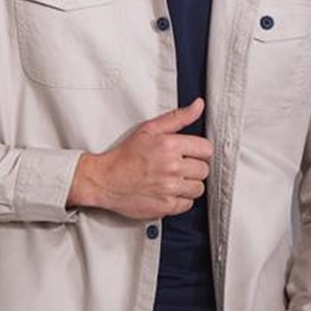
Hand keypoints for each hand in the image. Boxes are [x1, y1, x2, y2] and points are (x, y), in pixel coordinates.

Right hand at [67, 98, 212, 219]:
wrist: (104, 180)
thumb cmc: (125, 155)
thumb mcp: (149, 129)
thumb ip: (178, 117)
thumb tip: (199, 105)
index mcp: (169, 145)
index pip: (206, 149)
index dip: (199, 150)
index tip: (191, 153)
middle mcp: (172, 167)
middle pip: (204, 169)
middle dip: (194, 167)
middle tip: (179, 166)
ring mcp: (169, 188)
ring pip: (198, 188)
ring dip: (189, 184)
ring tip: (174, 180)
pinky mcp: (166, 206)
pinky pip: (188, 204)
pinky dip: (181, 199)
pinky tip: (169, 192)